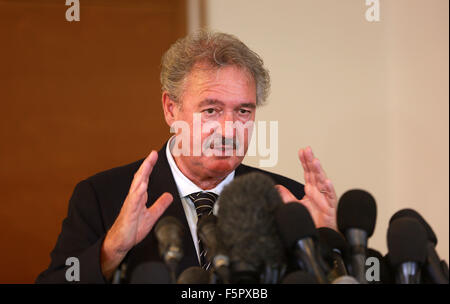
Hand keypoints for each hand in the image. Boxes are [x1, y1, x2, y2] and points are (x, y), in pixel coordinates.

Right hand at [100, 151, 172, 279]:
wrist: (121, 243)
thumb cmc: (132, 229)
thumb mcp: (152, 215)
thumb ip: (160, 205)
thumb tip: (169, 196)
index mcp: (139, 197)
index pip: (144, 178)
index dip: (149, 166)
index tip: (154, 155)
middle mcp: (133, 198)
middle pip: (140, 178)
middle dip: (146, 165)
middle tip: (152, 154)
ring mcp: (130, 205)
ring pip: (136, 187)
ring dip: (142, 175)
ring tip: (147, 164)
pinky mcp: (128, 214)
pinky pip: (133, 202)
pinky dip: (137, 194)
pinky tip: (142, 187)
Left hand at [276, 147, 336, 229]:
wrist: (321, 233)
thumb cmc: (313, 219)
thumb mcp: (296, 205)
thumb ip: (287, 196)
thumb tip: (277, 187)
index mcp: (311, 188)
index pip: (307, 171)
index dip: (305, 161)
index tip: (302, 151)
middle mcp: (319, 190)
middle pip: (315, 172)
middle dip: (311, 160)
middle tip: (308, 150)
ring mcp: (325, 197)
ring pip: (322, 181)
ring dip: (319, 171)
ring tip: (315, 161)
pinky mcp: (330, 206)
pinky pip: (330, 196)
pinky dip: (329, 188)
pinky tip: (327, 181)